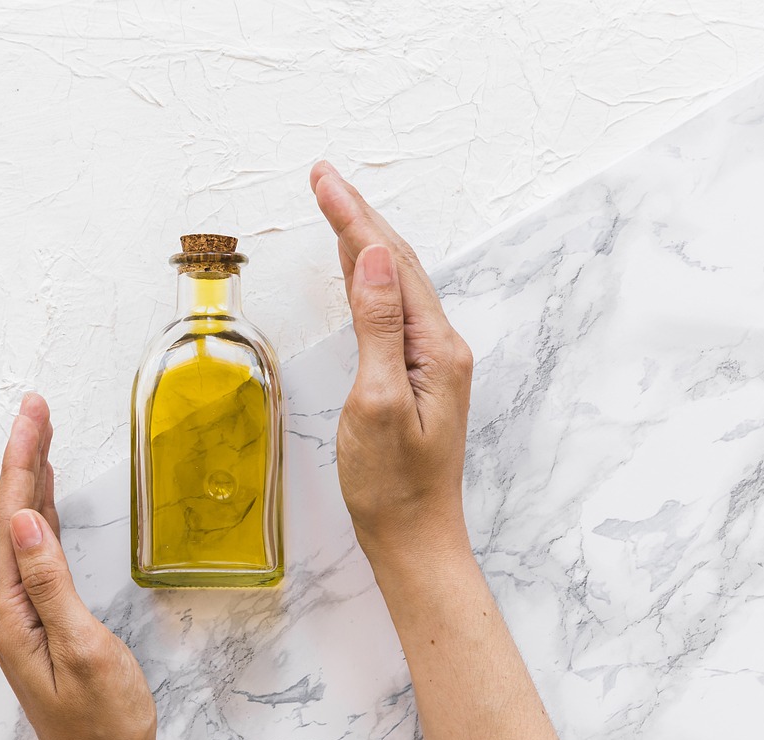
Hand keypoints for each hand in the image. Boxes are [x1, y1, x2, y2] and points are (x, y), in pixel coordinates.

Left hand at [0, 393, 156, 739]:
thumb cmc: (104, 724)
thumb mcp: (83, 650)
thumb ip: (53, 583)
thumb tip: (28, 521)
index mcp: (14, 611)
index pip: (11, 520)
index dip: (21, 462)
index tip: (33, 414)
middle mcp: (10, 608)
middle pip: (9, 517)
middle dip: (22, 457)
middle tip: (37, 405)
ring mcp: (24, 614)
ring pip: (22, 531)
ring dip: (30, 480)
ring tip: (42, 432)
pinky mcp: (44, 621)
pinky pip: (37, 552)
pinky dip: (43, 514)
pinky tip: (49, 496)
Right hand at [310, 162, 474, 564]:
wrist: (413, 538)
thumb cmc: (392, 484)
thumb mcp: (378, 401)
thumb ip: (378, 326)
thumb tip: (370, 258)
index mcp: (435, 347)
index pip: (388, 263)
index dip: (353, 218)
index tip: (322, 180)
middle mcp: (441, 345)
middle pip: (397, 262)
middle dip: (358, 215)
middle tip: (322, 177)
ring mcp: (431, 360)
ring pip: (396, 281)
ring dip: (363, 239)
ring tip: (335, 204)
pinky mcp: (417, 376)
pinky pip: (392, 309)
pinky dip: (368, 276)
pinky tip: (356, 267)